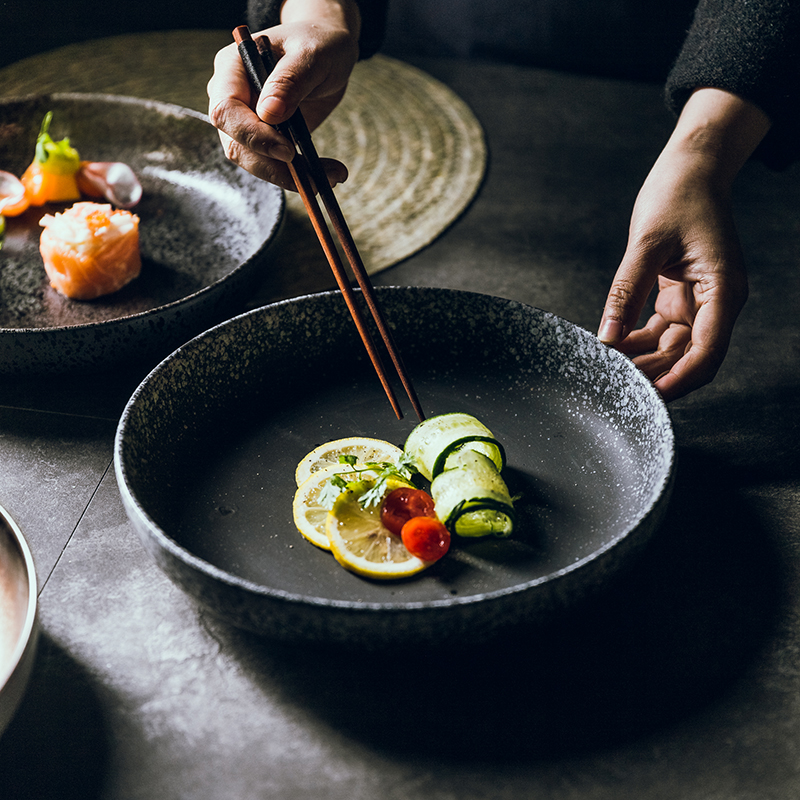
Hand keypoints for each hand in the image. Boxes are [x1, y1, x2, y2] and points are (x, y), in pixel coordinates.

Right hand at [207, 1, 360, 189]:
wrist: (328, 53)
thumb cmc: (318, 43)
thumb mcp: (311, 54)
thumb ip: (290, 80)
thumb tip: (268, 114)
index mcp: (232, 69)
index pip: (226, 111)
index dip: (252, 135)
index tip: (287, 150)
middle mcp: (232, 98)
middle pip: (237, 145)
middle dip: (274, 166)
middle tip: (314, 177)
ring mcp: (247, 122)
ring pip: (255, 162)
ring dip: (291, 177)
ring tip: (334, 175)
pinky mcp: (266, 140)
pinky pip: (275, 165)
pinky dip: (301, 175)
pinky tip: (329, 173)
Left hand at [598, 88, 770, 401]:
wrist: (691, 169)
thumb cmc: (679, 195)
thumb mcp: (647, 242)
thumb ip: (627, 290)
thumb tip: (607, 336)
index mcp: (722, 290)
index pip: (706, 351)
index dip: (680, 380)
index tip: (650, 397)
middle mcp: (716, 302)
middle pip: (687, 358)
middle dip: (654, 376)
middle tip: (615, 388)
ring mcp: (699, 302)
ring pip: (672, 349)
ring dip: (642, 362)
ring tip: (608, 371)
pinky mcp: (680, 298)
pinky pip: (659, 333)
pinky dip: (636, 343)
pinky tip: (611, 349)